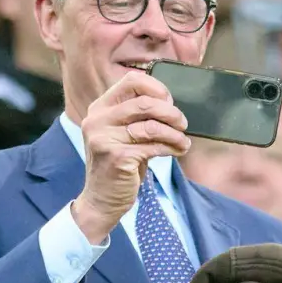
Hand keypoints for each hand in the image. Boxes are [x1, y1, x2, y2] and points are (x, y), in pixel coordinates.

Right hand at [72, 72, 190, 243]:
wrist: (101, 201)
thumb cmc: (119, 166)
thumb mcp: (123, 134)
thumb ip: (138, 116)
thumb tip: (170, 104)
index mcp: (100, 108)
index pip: (131, 81)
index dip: (157, 88)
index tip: (170, 102)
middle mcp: (97, 120)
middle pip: (144, 102)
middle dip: (171, 112)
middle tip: (183, 123)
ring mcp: (104, 138)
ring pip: (152, 125)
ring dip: (175, 133)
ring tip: (183, 141)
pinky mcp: (116, 157)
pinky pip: (153, 146)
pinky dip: (171, 147)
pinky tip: (178, 150)